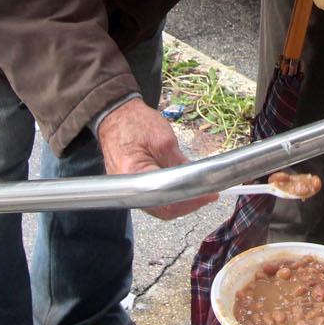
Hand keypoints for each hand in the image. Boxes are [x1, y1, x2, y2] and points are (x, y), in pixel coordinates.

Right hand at [96, 99, 216, 219]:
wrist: (115, 115)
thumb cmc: (135, 122)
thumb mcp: (163, 139)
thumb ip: (179, 163)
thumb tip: (197, 179)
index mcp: (134, 175)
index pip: (166, 200)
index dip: (190, 201)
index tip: (208, 195)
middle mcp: (127, 189)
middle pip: (161, 209)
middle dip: (187, 204)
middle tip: (207, 196)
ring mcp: (127, 190)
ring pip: (157, 206)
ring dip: (179, 202)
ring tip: (199, 193)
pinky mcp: (131, 186)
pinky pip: (152, 198)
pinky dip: (168, 196)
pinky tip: (182, 189)